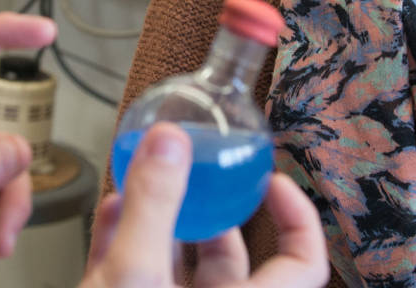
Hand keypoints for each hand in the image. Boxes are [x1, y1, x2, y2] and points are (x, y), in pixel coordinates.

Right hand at [81, 124, 328, 287]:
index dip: (299, 218)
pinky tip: (111, 207)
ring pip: (176, 262)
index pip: (304, 263)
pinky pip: (135, 273)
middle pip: (230, 255)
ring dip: (159, 216)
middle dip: (209, 205)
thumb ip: (153, 208)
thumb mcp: (134, 277)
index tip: (274, 180)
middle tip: (195, 165)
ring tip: (145, 175)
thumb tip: (170, 142)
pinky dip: (125, 240)